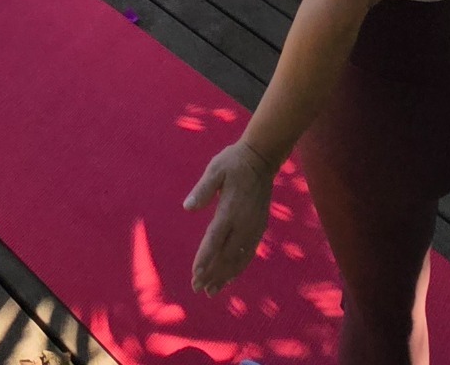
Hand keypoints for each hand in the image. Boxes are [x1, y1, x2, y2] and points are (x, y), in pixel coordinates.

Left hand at [184, 140, 275, 294]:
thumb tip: (188, 207)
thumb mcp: (216, 169)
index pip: (216, 239)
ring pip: (239, 258)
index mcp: (230, 210)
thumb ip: (203, 189)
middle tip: (197, 288)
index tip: (196, 274)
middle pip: (227, 254)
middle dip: (212, 273)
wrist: (261, 159)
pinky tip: (230, 277)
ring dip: (224, 275)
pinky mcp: (259, 227)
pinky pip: (249, 253)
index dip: (206, 258)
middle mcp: (244, 223)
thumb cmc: (233, 162)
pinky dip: (238, 268)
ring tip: (211, 290)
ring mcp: (254, 227)